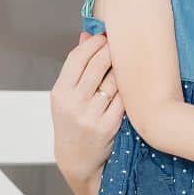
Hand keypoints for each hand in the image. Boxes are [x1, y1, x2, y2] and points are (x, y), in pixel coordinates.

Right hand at [51, 33, 123, 194]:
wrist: (77, 159)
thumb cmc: (72, 122)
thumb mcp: (66, 96)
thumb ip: (77, 67)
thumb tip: (86, 35)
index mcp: (60, 93)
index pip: (77, 59)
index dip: (93, 44)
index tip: (104, 35)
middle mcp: (73, 103)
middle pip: (97, 66)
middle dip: (111, 50)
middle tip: (120, 42)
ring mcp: (91, 115)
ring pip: (114, 81)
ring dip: (123, 69)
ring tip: (128, 62)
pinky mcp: (108, 126)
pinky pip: (124, 99)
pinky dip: (129, 89)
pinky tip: (133, 83)